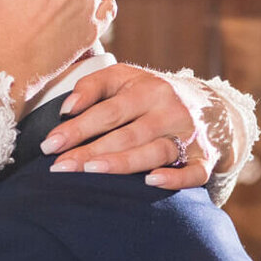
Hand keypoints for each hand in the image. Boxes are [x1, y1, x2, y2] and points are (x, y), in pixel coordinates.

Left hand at [41, 64, 216, 188]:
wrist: (210, 107)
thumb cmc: (151, 94)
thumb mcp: (125, 78)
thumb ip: (93, 85)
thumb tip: (67, 108)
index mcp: (148, 89)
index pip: (108, 111)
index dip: (77, 128)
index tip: (50, 144)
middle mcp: (170, 112)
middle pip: (126, 134)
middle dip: (90, 151)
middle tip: (59, 167)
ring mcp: (188, 136)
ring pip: (154, 152)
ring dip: (123, 163)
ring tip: (91, 172)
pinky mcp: (204, 159)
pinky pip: (193, 172)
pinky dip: (174, 178)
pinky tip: (151, 182)